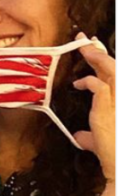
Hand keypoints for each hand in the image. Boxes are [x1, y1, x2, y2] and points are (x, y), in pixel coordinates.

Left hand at [73, 33, 114, 181]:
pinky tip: (80, 84)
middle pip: (114, 67)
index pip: (116, 74)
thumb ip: (90, 136)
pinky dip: (88, 82)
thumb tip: (80, 136)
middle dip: (99, 51)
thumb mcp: (99, 142)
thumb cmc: (113, 155)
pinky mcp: (109, 107)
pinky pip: (98, 86)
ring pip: (111, 69)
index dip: (105, 59)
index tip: (94, 48)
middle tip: (83, 40)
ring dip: (96, 57)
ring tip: (83, 48)